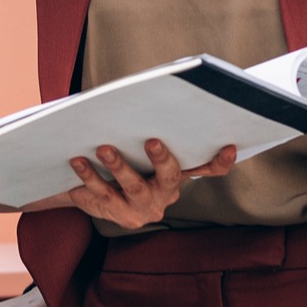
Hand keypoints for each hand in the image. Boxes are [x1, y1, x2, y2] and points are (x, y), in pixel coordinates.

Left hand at [63, 140, 236, 229]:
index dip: (220, 161)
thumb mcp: (141, 150)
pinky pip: (102, 193)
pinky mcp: (118, 214)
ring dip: (118, 166)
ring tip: (104, 148)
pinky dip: (89, 175)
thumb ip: (152, 132)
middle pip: (170, 177)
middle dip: (162, 159)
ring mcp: (142, 207)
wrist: (93, 193)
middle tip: (152, 141)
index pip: (207, 170)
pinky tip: (78, 160)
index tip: (228, 146)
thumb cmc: (126, 160)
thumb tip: (150, 92)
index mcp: (177, 174)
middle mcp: (165, 194)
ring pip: (133, 186)